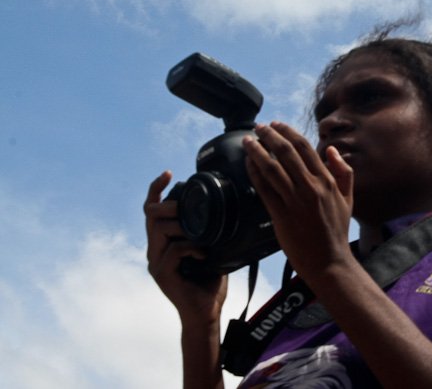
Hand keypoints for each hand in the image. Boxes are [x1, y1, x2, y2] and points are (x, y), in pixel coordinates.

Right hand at [144, 171, 226, 324]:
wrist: (206, 312)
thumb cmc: (210, 280)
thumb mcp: (211, 247)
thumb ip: (209, 229)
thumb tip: (227, 205)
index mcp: (163, 240)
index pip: (152, 209)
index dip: (156, 189)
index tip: (168, 173)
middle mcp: (154, 249)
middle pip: (150, 215)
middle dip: (168, 204)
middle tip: (185, 204)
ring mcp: (156, 262)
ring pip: (159, 230)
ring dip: (182, 225)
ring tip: (200, 230)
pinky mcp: (162, 274)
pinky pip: (173, 251)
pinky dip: (190, 248)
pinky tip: (204, 254)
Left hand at [243, 122, 354, 281]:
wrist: (329, 262)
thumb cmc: (337, 231)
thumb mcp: (348, 199)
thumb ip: (343, 173)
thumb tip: (332, 150)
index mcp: (327, 181)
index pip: (305, 148)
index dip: (289, 132)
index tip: (277, 124)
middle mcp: (311, 188)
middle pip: (286, 153)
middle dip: (270, 135)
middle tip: (259, 127)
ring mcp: (294, 201)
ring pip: (272, 168)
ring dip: (257, 151)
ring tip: (248, 141)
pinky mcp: (280, 215)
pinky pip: (264, 189)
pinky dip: (254, 173)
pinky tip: (248, 163)